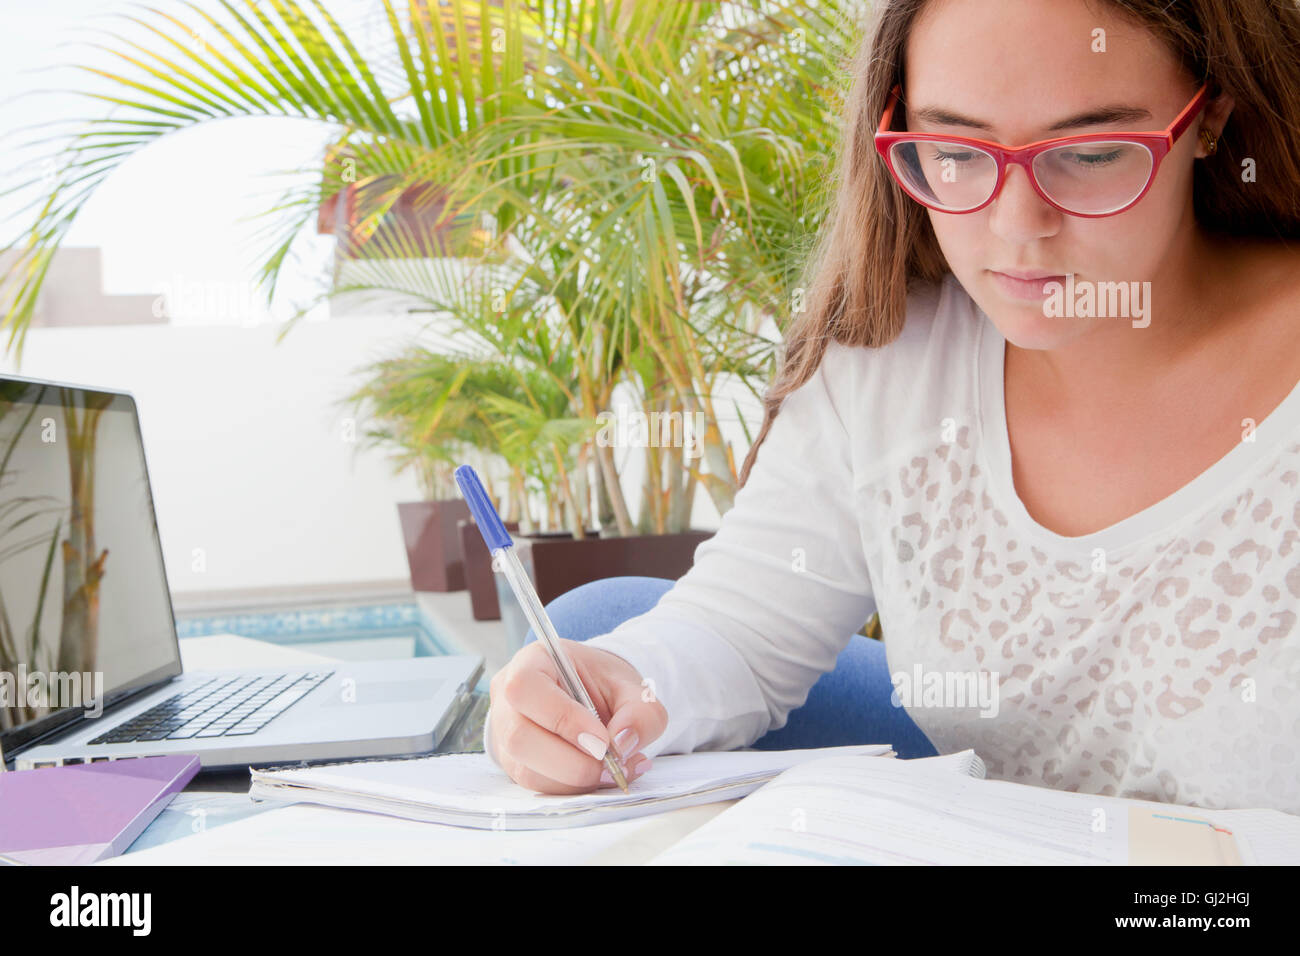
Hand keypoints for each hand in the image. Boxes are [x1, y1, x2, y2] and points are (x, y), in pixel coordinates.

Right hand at [488, 637, 667, 793]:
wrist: (596, 698)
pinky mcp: (515, 765)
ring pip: (526, 771)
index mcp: (532, 662)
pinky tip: (602, 776)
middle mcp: (508, 699)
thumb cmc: (606, 686)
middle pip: (519, 737)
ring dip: (576, 780)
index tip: (601, 740)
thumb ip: (641, 712)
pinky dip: (574, 789)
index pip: (525, 687)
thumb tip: (624, 744)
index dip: (561, 717)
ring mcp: (504, 736)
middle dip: (572, 762)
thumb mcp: (634, 688)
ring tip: (616, 770)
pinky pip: (537, 787)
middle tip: (611, 763)